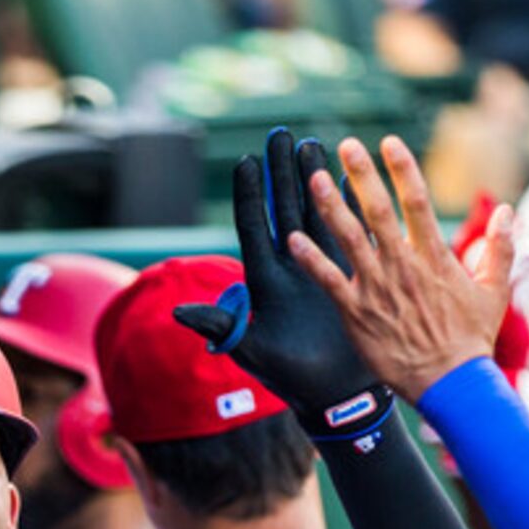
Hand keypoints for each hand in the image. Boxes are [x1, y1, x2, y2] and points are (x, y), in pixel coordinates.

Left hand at [172, 128, 394, 441]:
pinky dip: (348, 205)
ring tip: (311, 143)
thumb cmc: (291, 378)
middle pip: (283, 208)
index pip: (253, 227)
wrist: (334, 395)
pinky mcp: (346, 274)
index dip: (249, 195)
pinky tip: (350, 179)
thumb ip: (220, 326)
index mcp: (264, 280)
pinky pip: (347, 232)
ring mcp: (318, 267)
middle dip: (280, 172)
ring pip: (314, 212)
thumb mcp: (251, 351)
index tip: (244, 161)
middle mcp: (289, 266)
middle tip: (279, 133)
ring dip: (313, 179)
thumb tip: (178, 312)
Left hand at [280, 131, 511, 399]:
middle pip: (379, 209)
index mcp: (434, 256)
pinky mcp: (357, 313)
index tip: (388, 142)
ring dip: (330, 205)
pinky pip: (328, 281)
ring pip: (350, 238)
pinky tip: (292, 239)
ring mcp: (378, 288)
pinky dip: (310, 259)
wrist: (451, 384)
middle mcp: (403, 265)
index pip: (417, 200)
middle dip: (361, 174)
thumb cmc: (471, 340)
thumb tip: (508, 210)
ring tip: (313, 176)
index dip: (402, 168)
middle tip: (345, 144)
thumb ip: (501, 248)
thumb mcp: (494, 291)